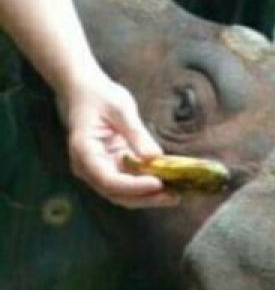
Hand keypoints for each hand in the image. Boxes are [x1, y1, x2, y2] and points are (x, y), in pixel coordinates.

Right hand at [59, 75, 178, 208]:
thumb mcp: (120, 109)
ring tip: (175, 194)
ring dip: (149, 197)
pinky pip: (130, 185)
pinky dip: (148, 188)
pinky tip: (169, 186)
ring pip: (124, 194)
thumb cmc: (100, 96)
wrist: (87, 92)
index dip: (134, 186)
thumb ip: (136, 133)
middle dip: (145, 197)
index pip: (108, 179)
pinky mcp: (113, 169)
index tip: (158, 183)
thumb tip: (154, 157)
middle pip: (116, 193)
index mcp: (84, 150)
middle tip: (173, 196)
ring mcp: (100, 170)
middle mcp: (88, 167)